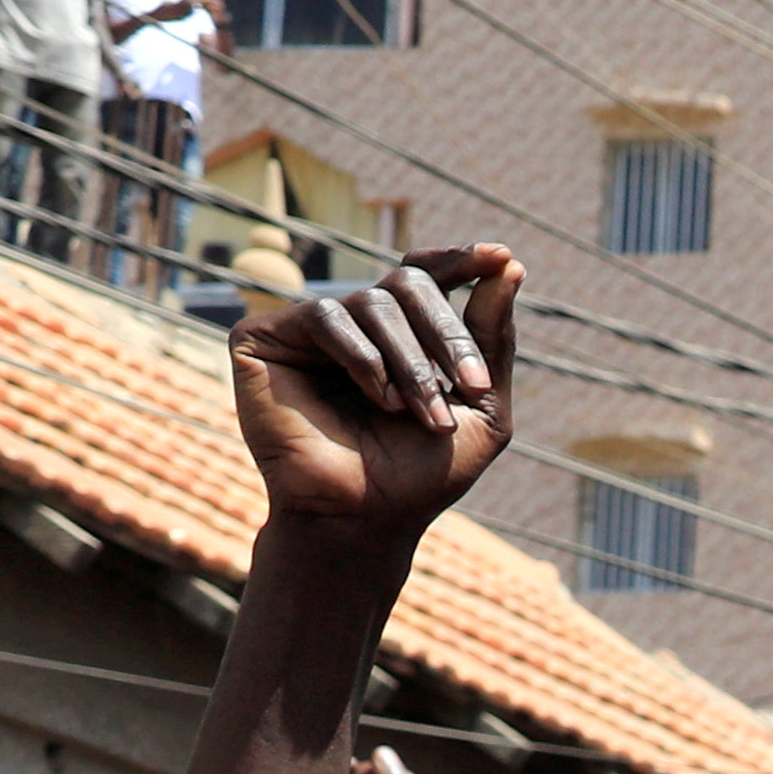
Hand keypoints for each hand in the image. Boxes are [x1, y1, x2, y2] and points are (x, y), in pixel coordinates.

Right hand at [227, 244, 518, 535]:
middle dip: (447, 333)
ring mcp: (307, 329)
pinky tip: (377, 399)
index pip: (425, 275)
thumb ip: (493, 338)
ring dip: (410, 361)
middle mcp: (352, 323)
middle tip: (472, 384)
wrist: (366, 518)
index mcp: (399, 334)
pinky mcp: (263, 337)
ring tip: (421, 415)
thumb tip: (509, 265)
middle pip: (407, 281)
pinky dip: (363, 357)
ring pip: (372, 300)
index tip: (500, 255)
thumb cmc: (422, 474)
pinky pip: (326, 316)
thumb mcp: (482, 407)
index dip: (460, 260)